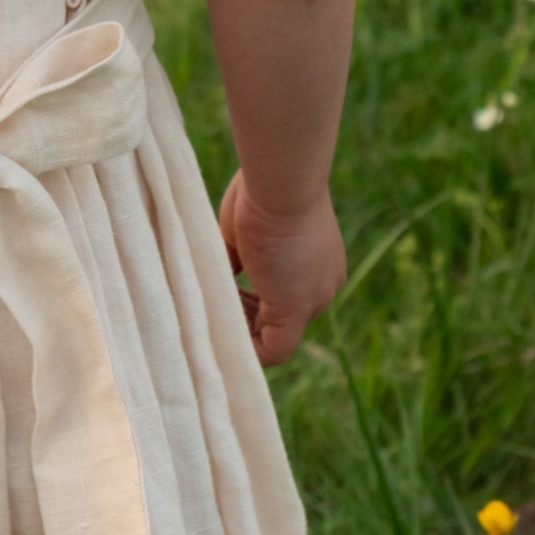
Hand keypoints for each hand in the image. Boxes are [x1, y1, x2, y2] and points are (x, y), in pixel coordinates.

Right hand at [218, 175, 345, 366]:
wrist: (280, 183)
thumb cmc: (262, 192)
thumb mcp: (247, 231)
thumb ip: (239, 260)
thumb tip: (219, 277)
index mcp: (315, 265)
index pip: (282, 300)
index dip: (250, 306)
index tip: (223, 298)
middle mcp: (322, 286)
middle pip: (279, 322)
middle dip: (244, 320)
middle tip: (214, 308)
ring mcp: (313, 300)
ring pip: (275, 337)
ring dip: (242, 332)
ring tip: (213, 318)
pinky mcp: (296, 308)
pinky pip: (273, 350)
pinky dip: (249, 351)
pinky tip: (222, 337)